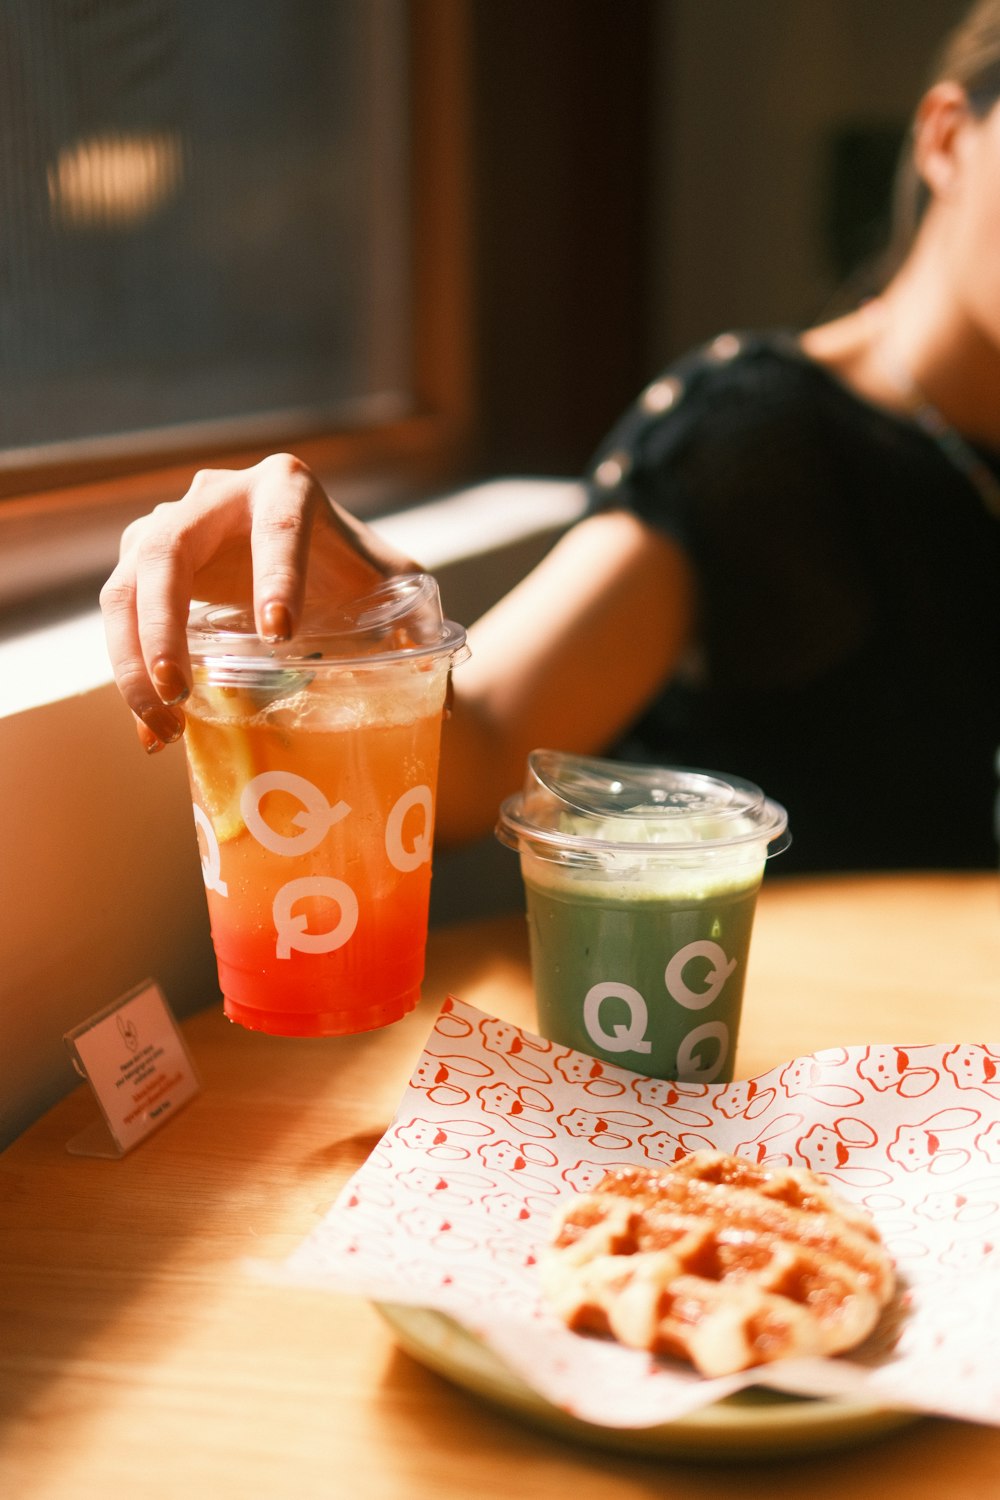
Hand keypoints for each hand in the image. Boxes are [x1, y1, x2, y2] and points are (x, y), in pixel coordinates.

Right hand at [100, 453, 418, 751]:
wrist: (314, 566)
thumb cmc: (356, 576)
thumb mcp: (396, 591)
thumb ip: (420, 628)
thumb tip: (444, 700)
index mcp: (286, 488)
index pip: (278, 526)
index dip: (275, 577)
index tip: (279, 635)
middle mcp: (217, 496)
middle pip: (169, 549)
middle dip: (165, 625)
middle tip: (181, 691)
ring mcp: (169, 527)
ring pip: (128, 584)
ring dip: (134, 658)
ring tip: (164, 724)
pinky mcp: (142, 568)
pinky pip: (120, 618)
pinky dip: (129, 675)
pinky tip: (152, 730)